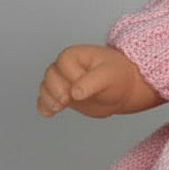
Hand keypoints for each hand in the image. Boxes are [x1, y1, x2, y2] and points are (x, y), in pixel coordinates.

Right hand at [37, 44, 157, 118]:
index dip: (72, 77)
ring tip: (58, 107)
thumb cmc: (117, 76)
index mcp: (75, 55)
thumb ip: (91, 82)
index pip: (64, 64)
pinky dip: (44, 107)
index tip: (85, 86)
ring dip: (48, 99)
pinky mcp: (62, 96)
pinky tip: (49, 114)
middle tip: (66, 101)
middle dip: (55, 90)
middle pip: (50, 76)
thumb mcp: (108, 75)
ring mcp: (63, 83)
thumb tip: (75, 93)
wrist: (124, 90)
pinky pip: (46, 100)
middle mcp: (65, 68)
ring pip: (46, 88)